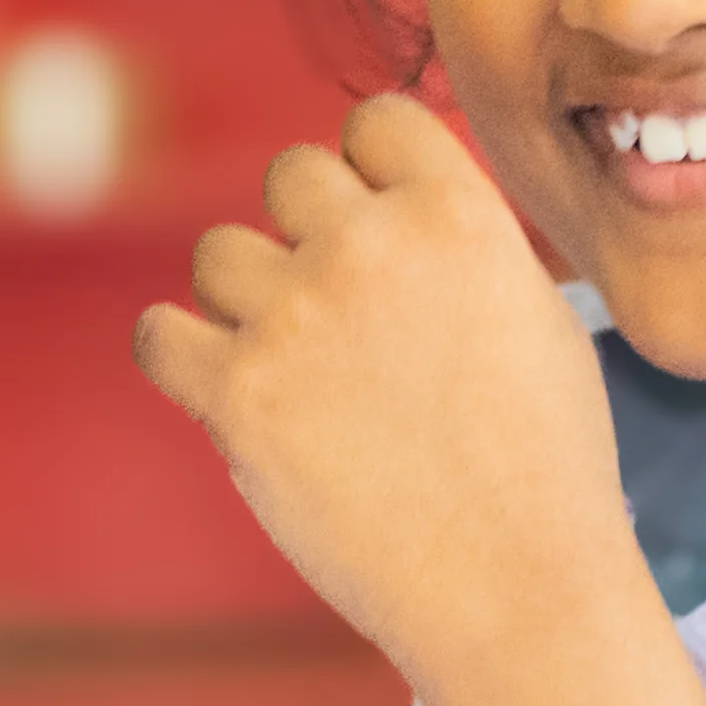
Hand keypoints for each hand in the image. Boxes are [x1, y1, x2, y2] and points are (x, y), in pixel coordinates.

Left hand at [134, 96, 644, 688]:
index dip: (369, 169)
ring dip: (245, 298)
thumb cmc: (545, 466)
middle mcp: (371, 247)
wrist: (515, 585)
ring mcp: (295, 318)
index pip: (375, 119)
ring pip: (218, 252)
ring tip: (294, 365)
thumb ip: (463, 244)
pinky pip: (160, 333)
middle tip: (336, 310)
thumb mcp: (539, 315)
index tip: (375, 223)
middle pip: (289, 175)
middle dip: (306, 232)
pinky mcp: (237, 395)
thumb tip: (401, 207)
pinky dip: (182, 354)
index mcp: (457, 215)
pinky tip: (220, 383)